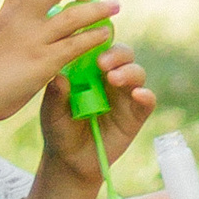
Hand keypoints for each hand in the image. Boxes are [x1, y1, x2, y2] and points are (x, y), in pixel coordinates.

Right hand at [0, 0, 119, 124]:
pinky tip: (105, 37)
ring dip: (97, 11)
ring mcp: (32, 39)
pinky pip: (75, 45)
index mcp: (7, 10)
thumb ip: (16, 24)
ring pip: (72, 16)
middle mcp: (19, 18)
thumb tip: (34, 19)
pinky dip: (93, 37)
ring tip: (114, 9)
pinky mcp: (43, 62)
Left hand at [38, 42, 153, 184]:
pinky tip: (138, 94)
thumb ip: (55, 95)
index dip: (98, 39)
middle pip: (122, 54)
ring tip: (113, 79)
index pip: (98, 45)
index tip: (89, 41)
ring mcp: (124, 95)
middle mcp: (108, 77)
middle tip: (102, 63)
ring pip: (136, 72)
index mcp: (87, 68)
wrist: (71, 159)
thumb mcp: (51, 111)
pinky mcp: (136, 115)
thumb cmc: (59, 127)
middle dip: (116, 54)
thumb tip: (59, 78)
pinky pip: (147, 100)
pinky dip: (146, 95)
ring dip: (128, 71)